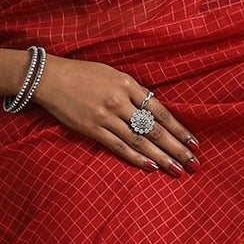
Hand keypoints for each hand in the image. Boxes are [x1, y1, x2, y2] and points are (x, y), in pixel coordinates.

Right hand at [29, 56, 197, 174]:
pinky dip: (136, 158)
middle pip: (154, 129)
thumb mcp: (113, 74)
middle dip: (176, 147)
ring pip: (140, 141)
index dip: (179, 128)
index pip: (160, 111)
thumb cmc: (83, 74)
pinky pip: (118, 147)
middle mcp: (120, 101)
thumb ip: (133, 92)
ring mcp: (106, 117)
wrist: (49, 78)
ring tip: (177, 170)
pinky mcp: (92, 129)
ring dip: (161, 157)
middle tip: (194, 162)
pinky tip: (151, 167)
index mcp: (128, 85)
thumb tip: (153, 111)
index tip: (194, 142)